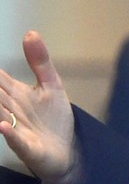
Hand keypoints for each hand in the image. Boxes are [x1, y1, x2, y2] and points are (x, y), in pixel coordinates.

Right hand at [0, 31, 81, 183]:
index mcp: (14, 93)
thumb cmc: (54, 119)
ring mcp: (16, 128)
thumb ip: (40, 61)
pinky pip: (15, 140)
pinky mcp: (26, 146)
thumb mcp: (51, 85)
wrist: (67, 151)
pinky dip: (10, 133)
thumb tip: (30, 32)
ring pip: (0, 115)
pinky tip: (4, 125)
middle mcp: (10, 109)